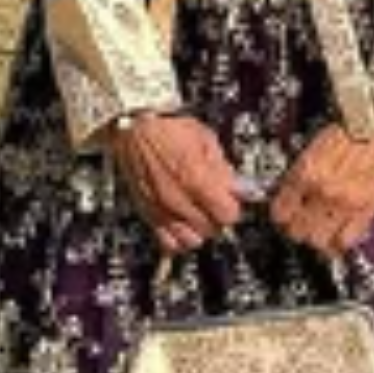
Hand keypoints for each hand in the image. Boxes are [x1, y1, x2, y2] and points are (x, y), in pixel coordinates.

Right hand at [107, 113, 243, 254]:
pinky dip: (178, 238)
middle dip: (219, 218)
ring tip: (201, 214)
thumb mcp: (206, 139)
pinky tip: (183, 223)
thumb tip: (240, 187)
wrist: (133, 130)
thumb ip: (224, 168)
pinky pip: (166, 242)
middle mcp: (177, 199)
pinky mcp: (147, 213)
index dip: (234, 207)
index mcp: (196, 178)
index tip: (233, 200)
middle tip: (217, 204)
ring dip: (200, 230)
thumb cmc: (169, 129)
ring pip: (191, 241)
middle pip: (212, 230)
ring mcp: (160, 209)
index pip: (228, 215)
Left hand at [269, 106, 373, 258]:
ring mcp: (348, 202)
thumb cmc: (351, 127)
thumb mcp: (313, 147)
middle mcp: (325, 191)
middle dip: (296, 229)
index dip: (281, 215)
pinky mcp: (369, 207)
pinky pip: (347, 240)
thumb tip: (288, 198)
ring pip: (319, 242)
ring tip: (320, 228)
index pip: (280, 213)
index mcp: (306, 172)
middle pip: (297, 232)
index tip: (285, 213)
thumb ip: (300, 175)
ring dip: (317, 238)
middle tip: (301, 222)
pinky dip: (340, 242)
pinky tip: (338, 233)